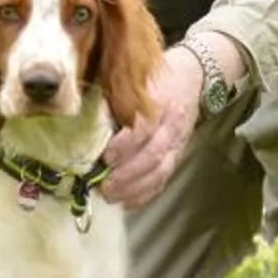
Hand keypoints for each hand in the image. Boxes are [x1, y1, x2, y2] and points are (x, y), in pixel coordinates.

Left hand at [100, 45, 210, 210]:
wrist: (193, 76)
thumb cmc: (156, 77)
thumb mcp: (138, 78)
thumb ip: (117, 98)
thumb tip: (85, 119)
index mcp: (160, 103)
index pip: (144, 128)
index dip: (125, 146)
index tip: (105, 156)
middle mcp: (172, 125)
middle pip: (153, 155)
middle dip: (127, 174)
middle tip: (103, 185)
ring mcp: (178, 142)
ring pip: (160, 171)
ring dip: (134, 188)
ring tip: (111, 196)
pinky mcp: (178, 154)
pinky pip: (164, 179)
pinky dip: (146, 193)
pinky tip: (128, 202)